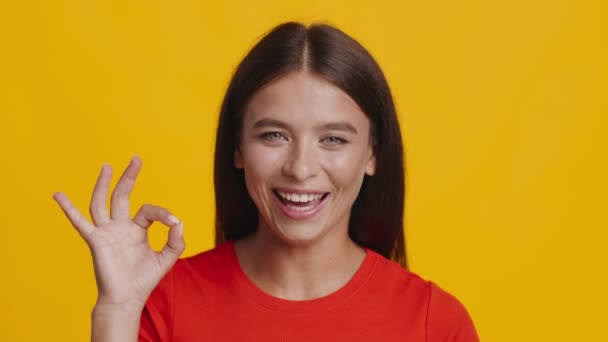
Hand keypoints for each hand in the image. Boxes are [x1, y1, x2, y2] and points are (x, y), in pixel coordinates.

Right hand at [52, 156, 184, 309]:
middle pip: (122, 196)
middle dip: (129, 177)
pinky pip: (80, 222)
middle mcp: (120, 227)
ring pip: (102, 203)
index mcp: (137, 229)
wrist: (127, 298)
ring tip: (107, 166)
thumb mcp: (167, 258)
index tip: (174, 223)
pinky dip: (68, 209)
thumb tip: (178, 221)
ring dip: (103, 184)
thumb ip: (176, 241)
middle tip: (136, 158)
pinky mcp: (95, 240)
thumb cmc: (144, 279)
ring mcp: (107, 232)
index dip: (163, 213)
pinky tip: (58, 195)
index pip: (148, 210)